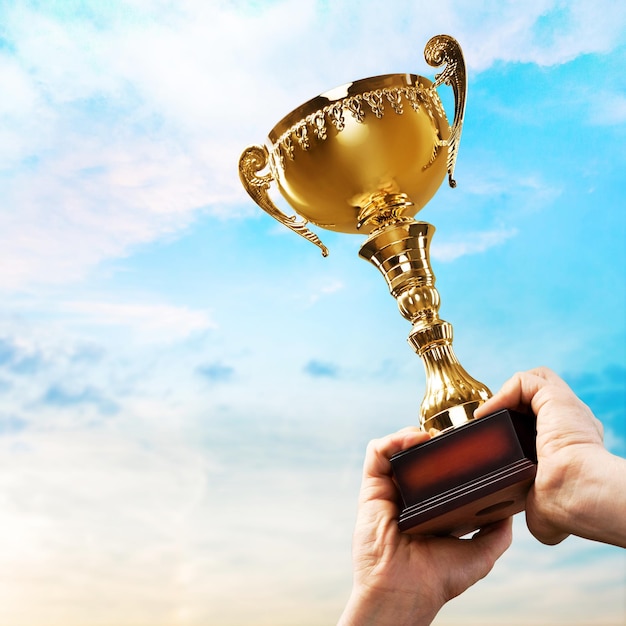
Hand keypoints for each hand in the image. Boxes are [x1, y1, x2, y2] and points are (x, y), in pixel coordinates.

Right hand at [338, 428, 511, 625]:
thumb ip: (497, 531)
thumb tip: (512, 505)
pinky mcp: (372, 487)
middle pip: (418, 454)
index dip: (451, 453)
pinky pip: (377, 452)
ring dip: (413, 434)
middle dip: (434, 438)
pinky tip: (415, 439)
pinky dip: (394, 439)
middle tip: (453, 434)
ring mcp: (390, 489)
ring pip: (397, 447)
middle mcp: (409, 494)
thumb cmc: (438, 579)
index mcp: (431, 507)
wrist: (404, 592)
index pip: (439, 470)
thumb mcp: (481, 553)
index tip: (470, 443)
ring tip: (433, 435)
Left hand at [475, 367, 625, 547]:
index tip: (496, 442)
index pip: (544, 424)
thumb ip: (535, 507)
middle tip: (488, 423)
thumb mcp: (546, 509)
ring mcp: (565, 408)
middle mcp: (571, 422)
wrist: (578, 495)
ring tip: (486, 415)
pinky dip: (502, 392)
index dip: (517, 426)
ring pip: (535, 381)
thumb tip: (532, 523)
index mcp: (571, 445)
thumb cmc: (568, 508)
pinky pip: (525, 381)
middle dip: (509, 405)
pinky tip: (488, 413)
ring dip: (506, 394)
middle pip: (538, 398)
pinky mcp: (555, 397)